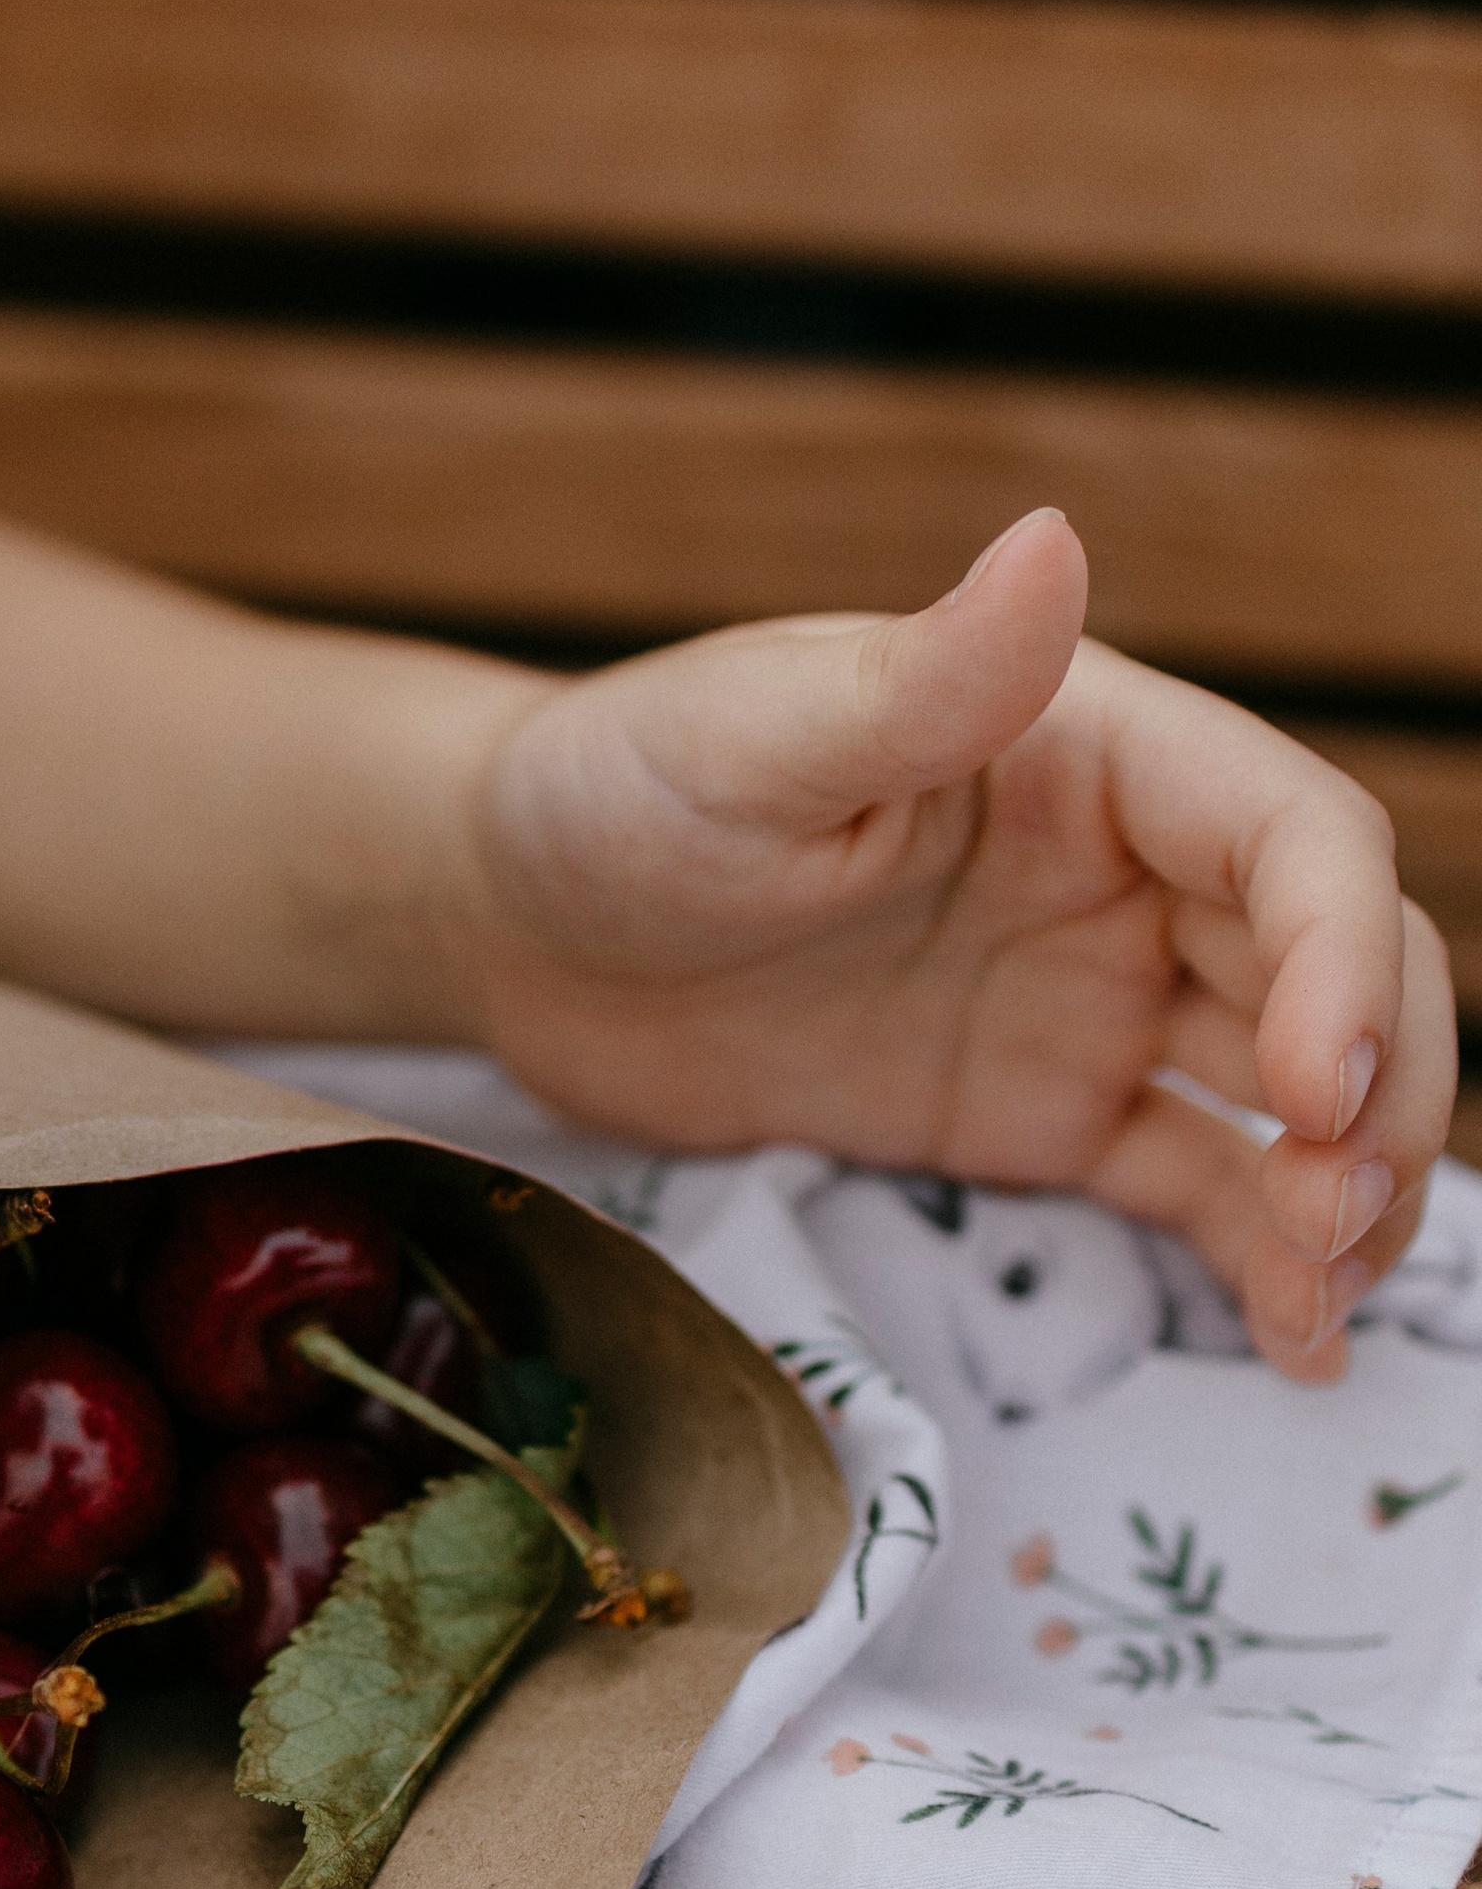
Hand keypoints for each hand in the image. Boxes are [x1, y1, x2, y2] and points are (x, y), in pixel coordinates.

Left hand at [467, 509, 1454, 1373]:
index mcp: (1091, 748)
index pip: (1294, 839)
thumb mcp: (752, 738)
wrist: (509, 921)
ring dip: (1346, 1186)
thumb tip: (1053, 546)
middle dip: (1380, 1093)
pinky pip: (1194, 1180)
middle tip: (1337, 1218)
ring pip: (1296, 1086)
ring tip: (1324, 1299)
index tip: (1313, 1091)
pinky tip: (1297, 1342)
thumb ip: (919, 679)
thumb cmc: (618, 793)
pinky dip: (1261, 1256)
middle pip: (1342, 965)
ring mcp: (1092, 992)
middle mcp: (1125, 865)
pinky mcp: (1038, 1108)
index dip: (1345, 962)